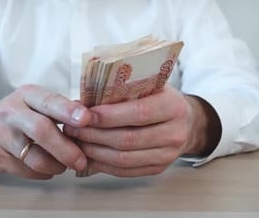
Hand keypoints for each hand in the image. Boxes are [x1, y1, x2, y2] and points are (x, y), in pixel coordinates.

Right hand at [0, 84, 93, 178]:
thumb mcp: (34, 103)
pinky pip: (27, 170)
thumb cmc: (16, 116)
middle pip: (42, 130)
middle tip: (81, 160)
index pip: (49, 101)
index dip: (69, 110)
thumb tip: (96, 119)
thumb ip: (60, 109)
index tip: (87, 119)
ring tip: (64, 166)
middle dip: (66, 148)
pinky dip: (43, 173)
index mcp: (26, 94)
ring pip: (35, 157)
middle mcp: (11, 111)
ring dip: (56, 165)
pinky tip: (46, 168)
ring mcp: (0, 135)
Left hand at [63, 85, 220, 176]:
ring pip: (124, 159)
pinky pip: (125, 171)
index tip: (83, 114)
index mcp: (173, 106)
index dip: (108, 116)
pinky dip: (102, 165)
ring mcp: (167, 155)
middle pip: (128, 139)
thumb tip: (82, 103)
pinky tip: (87, 156)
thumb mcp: (149, 85)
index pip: (138, 113)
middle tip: (71, 128)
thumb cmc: (160, 98)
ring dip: (94, 152)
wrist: (187, 121)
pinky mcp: (158, 169)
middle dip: (94, 135)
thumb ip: (122, 91)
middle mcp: (174, 133)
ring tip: (75, 142)